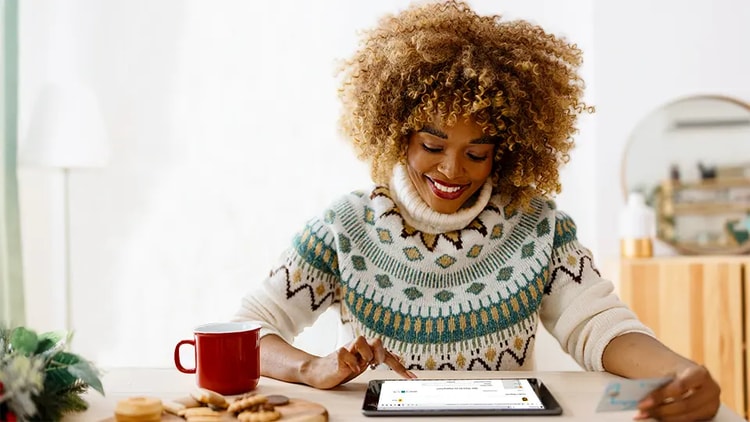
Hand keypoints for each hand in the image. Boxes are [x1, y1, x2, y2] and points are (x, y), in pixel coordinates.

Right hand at [301, 336, 416, 388]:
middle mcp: (359, 346)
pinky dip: (350, 363)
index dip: (400, 367)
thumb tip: (396, 355)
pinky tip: (348, 368)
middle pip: (377, 340)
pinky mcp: (338, 354)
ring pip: (362, 341)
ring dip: (363, 357)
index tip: (411, 377)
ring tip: (357, 365)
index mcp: (367, 348)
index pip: (387, 354)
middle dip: (379, 354)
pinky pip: (346, 353)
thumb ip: (377, 358)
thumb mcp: (363, 364)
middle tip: (373, 364)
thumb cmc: (343, 367)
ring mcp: (348, 348)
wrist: (319, 371)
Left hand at [635, 365, 719, 420]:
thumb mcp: (666, 371)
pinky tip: (658, 417)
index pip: (680, 386)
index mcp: (700, 373)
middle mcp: (711, 389)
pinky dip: (671, 420)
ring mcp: (712, 404)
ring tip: (646, 414)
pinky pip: (688, 421)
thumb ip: (657, 382)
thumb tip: (636, 396)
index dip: (660, 396)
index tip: (642, 403)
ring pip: (686, 417)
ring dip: (664, 417)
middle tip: (642, 411)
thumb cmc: (673, 372)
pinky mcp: (708, 415)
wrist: (686, 374)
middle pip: (684, 405)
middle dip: (660, 410)